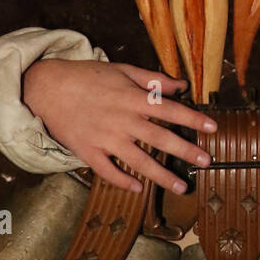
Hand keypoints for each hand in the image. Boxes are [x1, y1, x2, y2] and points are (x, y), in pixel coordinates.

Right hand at [22, 58, 215, 193]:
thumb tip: (181, 84)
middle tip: (206, 162)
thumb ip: (152, 79)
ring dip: (161, 174)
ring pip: (138, 160)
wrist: (47, 87)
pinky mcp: (88, 151)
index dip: (193, 119)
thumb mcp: (122, 70)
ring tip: (181, 186)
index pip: (170, 109)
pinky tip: (139, 189)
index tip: (213, 129)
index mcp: (133, 98)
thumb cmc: (86, 76)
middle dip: (186, 150)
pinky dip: (123, 181)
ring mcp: (105, 138)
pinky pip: (108, 171)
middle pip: (160, 138)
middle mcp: (123, 120)